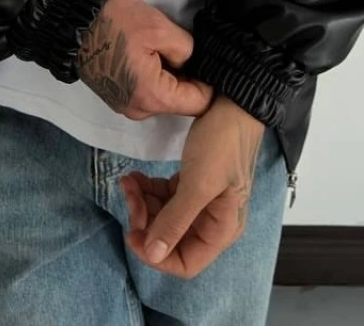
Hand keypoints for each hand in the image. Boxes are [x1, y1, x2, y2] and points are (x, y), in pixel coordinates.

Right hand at [74, 0, 213, 119]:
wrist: (73, 19)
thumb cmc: (116, 21)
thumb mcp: (159, 28)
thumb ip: (186, 49)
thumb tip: (192, 62)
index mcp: (151, 96)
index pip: (198, 104)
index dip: (209, 82)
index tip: (208, 60)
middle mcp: (138, 109)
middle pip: (179, 102)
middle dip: (187, 78)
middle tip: (183, 48)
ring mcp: (125, 105)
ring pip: (163, 97)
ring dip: (169, 76)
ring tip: (162, 48)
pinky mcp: (116, 96)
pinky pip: (146, 93)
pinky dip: (153, 77)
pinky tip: (147, 53)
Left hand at [119, 95, 265, 278]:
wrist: (234, 101)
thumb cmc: (222, 145)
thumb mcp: (199, 184)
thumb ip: (175, 221)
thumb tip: (152, 254)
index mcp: (221, 230)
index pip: (185, 263)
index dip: (156, 256)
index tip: (132, 232)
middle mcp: (212, 221)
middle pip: (171, 239)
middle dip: (146, 223)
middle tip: (130, 196)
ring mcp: (201, 201)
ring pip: (164, 216)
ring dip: (143, 203)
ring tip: (129, 182)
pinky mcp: (192, 182)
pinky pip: (165, 197)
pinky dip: (149, 190)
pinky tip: (136, 177)